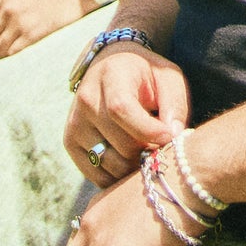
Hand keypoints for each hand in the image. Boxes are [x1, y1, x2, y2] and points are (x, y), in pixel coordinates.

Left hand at [0, 0, 93, 58]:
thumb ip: (12, 3)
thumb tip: (5, 22)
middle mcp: (8, 10)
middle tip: (2, 53)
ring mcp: (19, 22)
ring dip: (2, 55)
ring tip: (12, 58)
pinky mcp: (33, 34)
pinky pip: (13, 53)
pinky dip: (13, 59)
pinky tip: (20, 58)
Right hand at [65, 46, 189, 187]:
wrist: (110, 69)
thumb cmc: (145, 76)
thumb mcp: (168, 78)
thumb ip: (175, 104)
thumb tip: (174, 135)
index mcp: (111, 76)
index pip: (121, 110)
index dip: (148, 130)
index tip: (170, 137)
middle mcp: (86, 100)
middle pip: (121, 144)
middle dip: (148, 151)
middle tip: (161, 145)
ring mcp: (75, 123)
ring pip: (112, 164)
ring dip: (135, 166)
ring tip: (146, 150)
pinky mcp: (70, 143)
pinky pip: (99, 176)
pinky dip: (119, 176)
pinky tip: (130, 159)